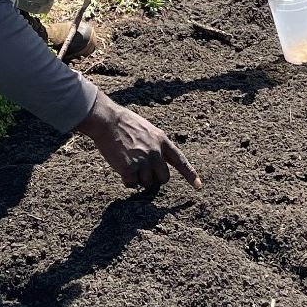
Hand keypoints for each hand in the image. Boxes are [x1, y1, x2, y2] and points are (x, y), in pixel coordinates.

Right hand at [79, 93, 200, 191]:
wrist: (108, 120)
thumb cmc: (125, 123)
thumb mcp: (148, 130)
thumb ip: (156, 146)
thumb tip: (158, 165)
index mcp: (162, 141)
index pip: (180, 160)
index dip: (190, 175)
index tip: (198, 186)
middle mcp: (156, 152)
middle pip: (163, 178)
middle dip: (154, 178)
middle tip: (142, 170)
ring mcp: (143, 161)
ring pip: (147, 183)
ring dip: (139, 178)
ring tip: (129, 163)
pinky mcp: (130, 169)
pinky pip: (132, 184)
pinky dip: (127, 180)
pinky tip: (121, 167)